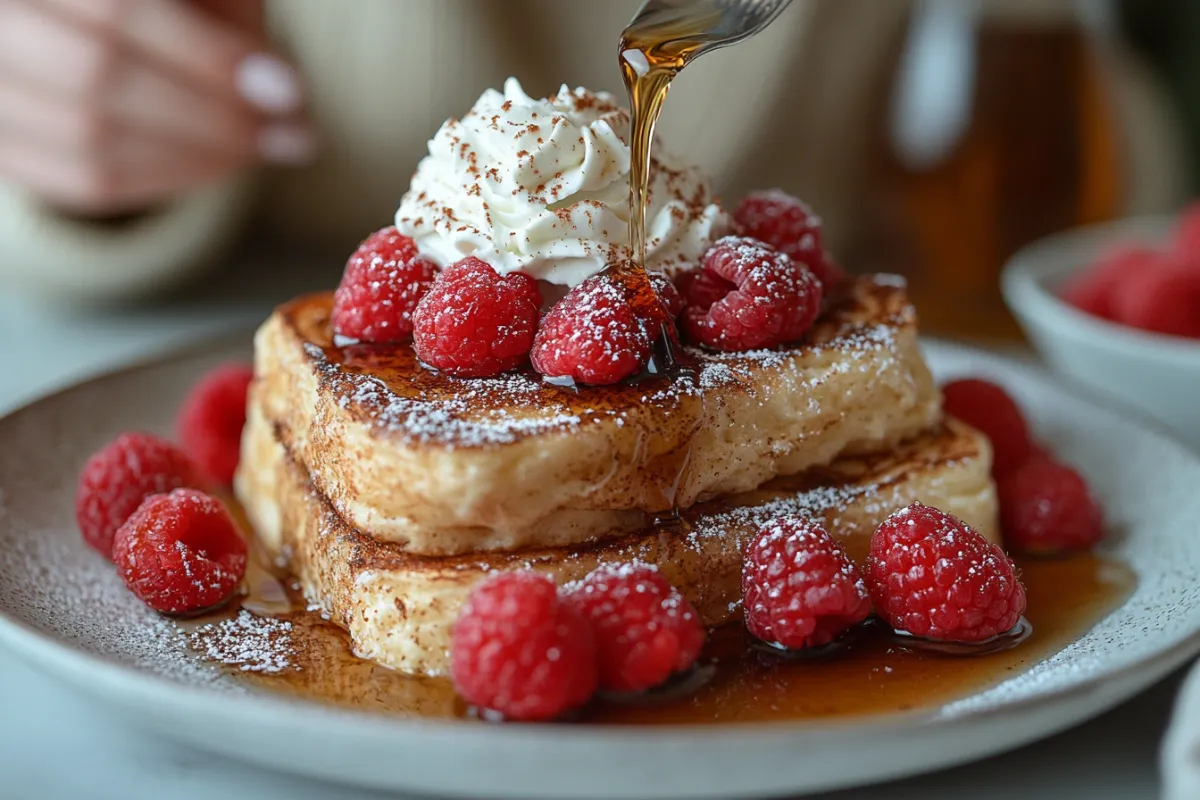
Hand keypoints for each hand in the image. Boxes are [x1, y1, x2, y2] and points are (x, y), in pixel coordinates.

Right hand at [0, 0, 316, 214]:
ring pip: (86, 137)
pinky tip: (217, 165)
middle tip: (288, 135)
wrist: (83, 28)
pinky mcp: (3, 147)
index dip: (209, 57)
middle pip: (97, 76)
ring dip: (196, 154)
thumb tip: (281, 96)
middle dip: (211, 115)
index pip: (120, 10)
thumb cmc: (164, 6)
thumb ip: (228, 15)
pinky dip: (164, 180)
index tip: (288, 93)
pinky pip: (81, 181)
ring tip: (261, 149)